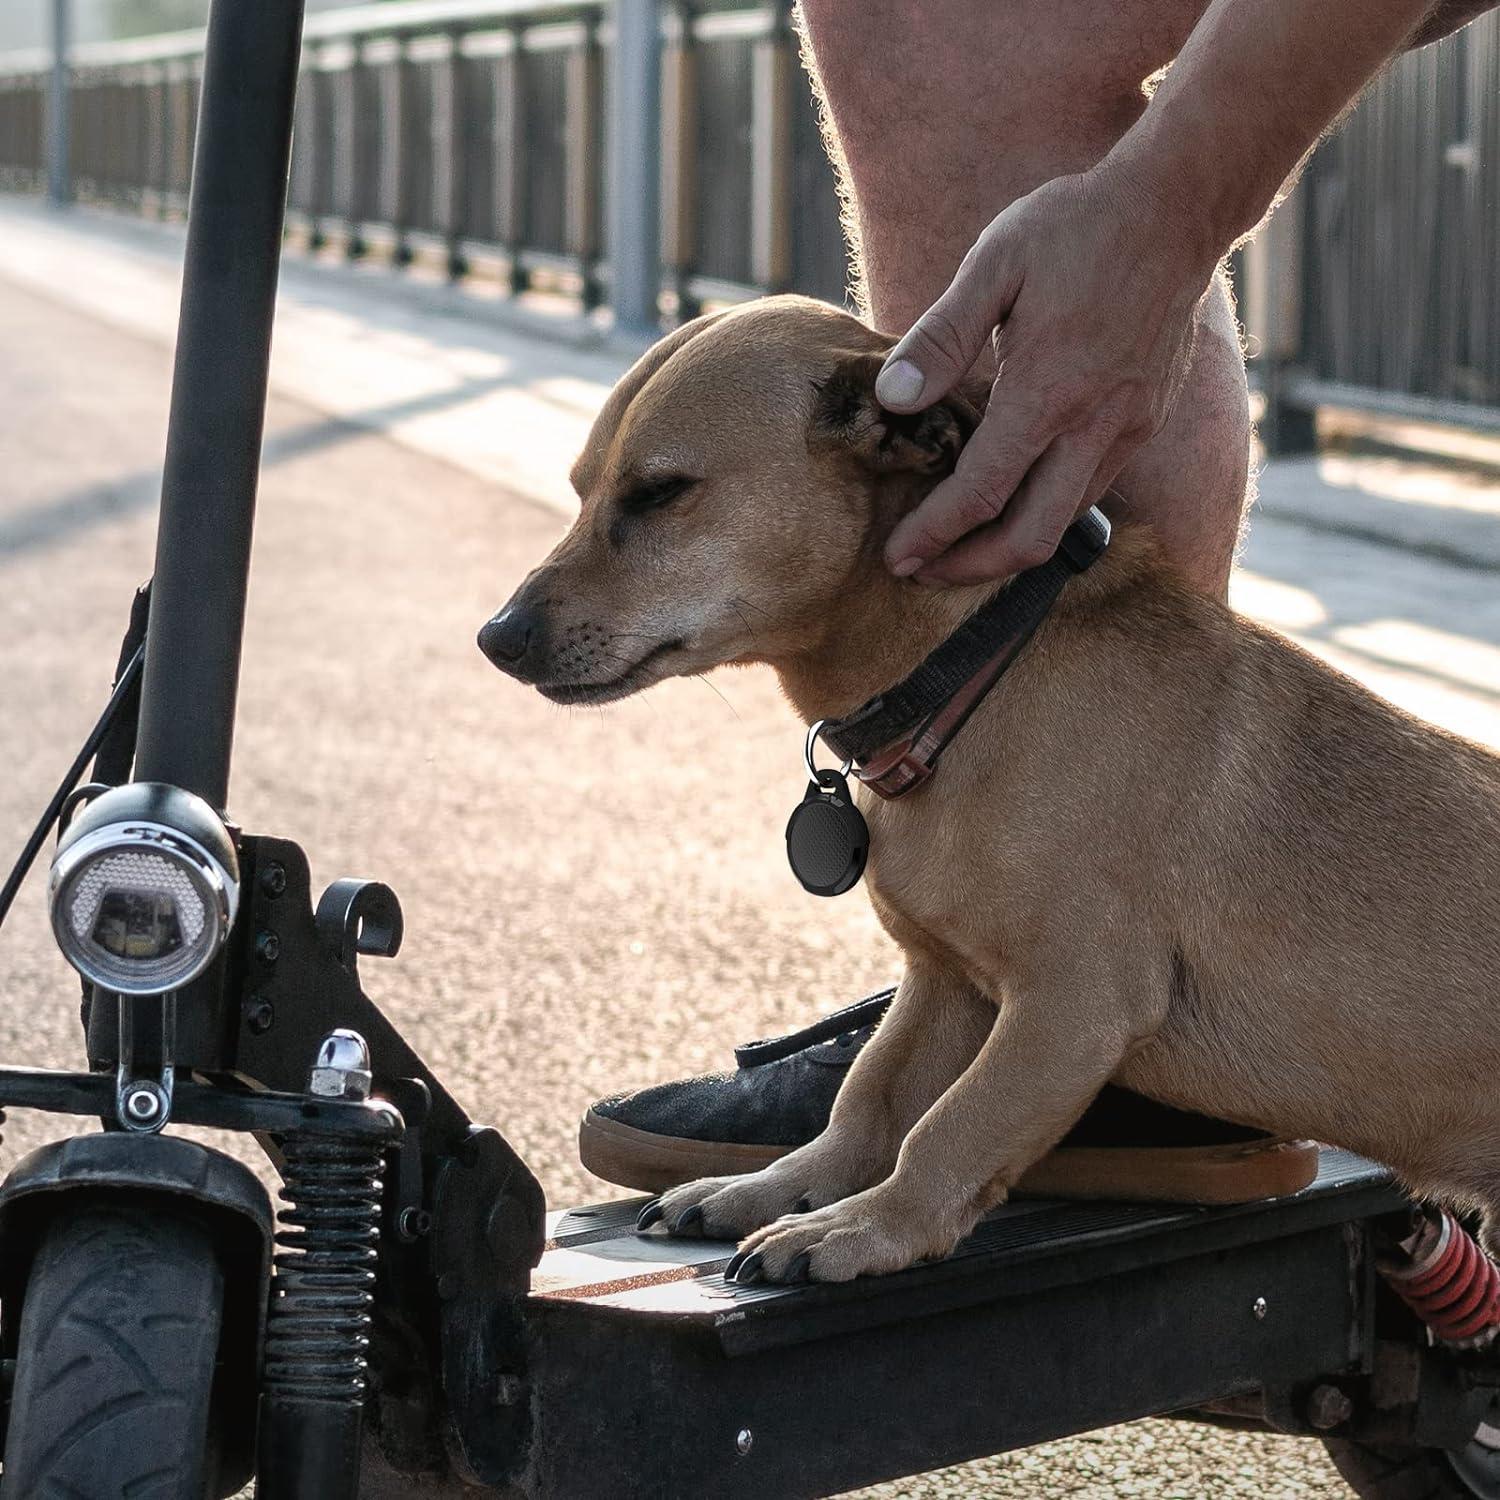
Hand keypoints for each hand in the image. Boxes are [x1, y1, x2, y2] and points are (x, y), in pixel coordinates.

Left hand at [878, 164, 1217, 585]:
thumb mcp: (994, 263)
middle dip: (970, 568)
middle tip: (920, 572)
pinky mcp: (1143, 423)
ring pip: (1065, 524)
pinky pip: (1090, 492)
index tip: (897, 556)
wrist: (1177, 206)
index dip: (934, 533)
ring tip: (956, 548)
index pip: (981, 492)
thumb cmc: (1076, 226)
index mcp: (1048, 390)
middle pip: (1030, 538)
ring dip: (1008, 549)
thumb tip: (892, 399)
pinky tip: (1011, 504)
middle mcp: (1094, 424)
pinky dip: (1045, 515)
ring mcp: (1127, 428)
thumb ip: (940, 337)